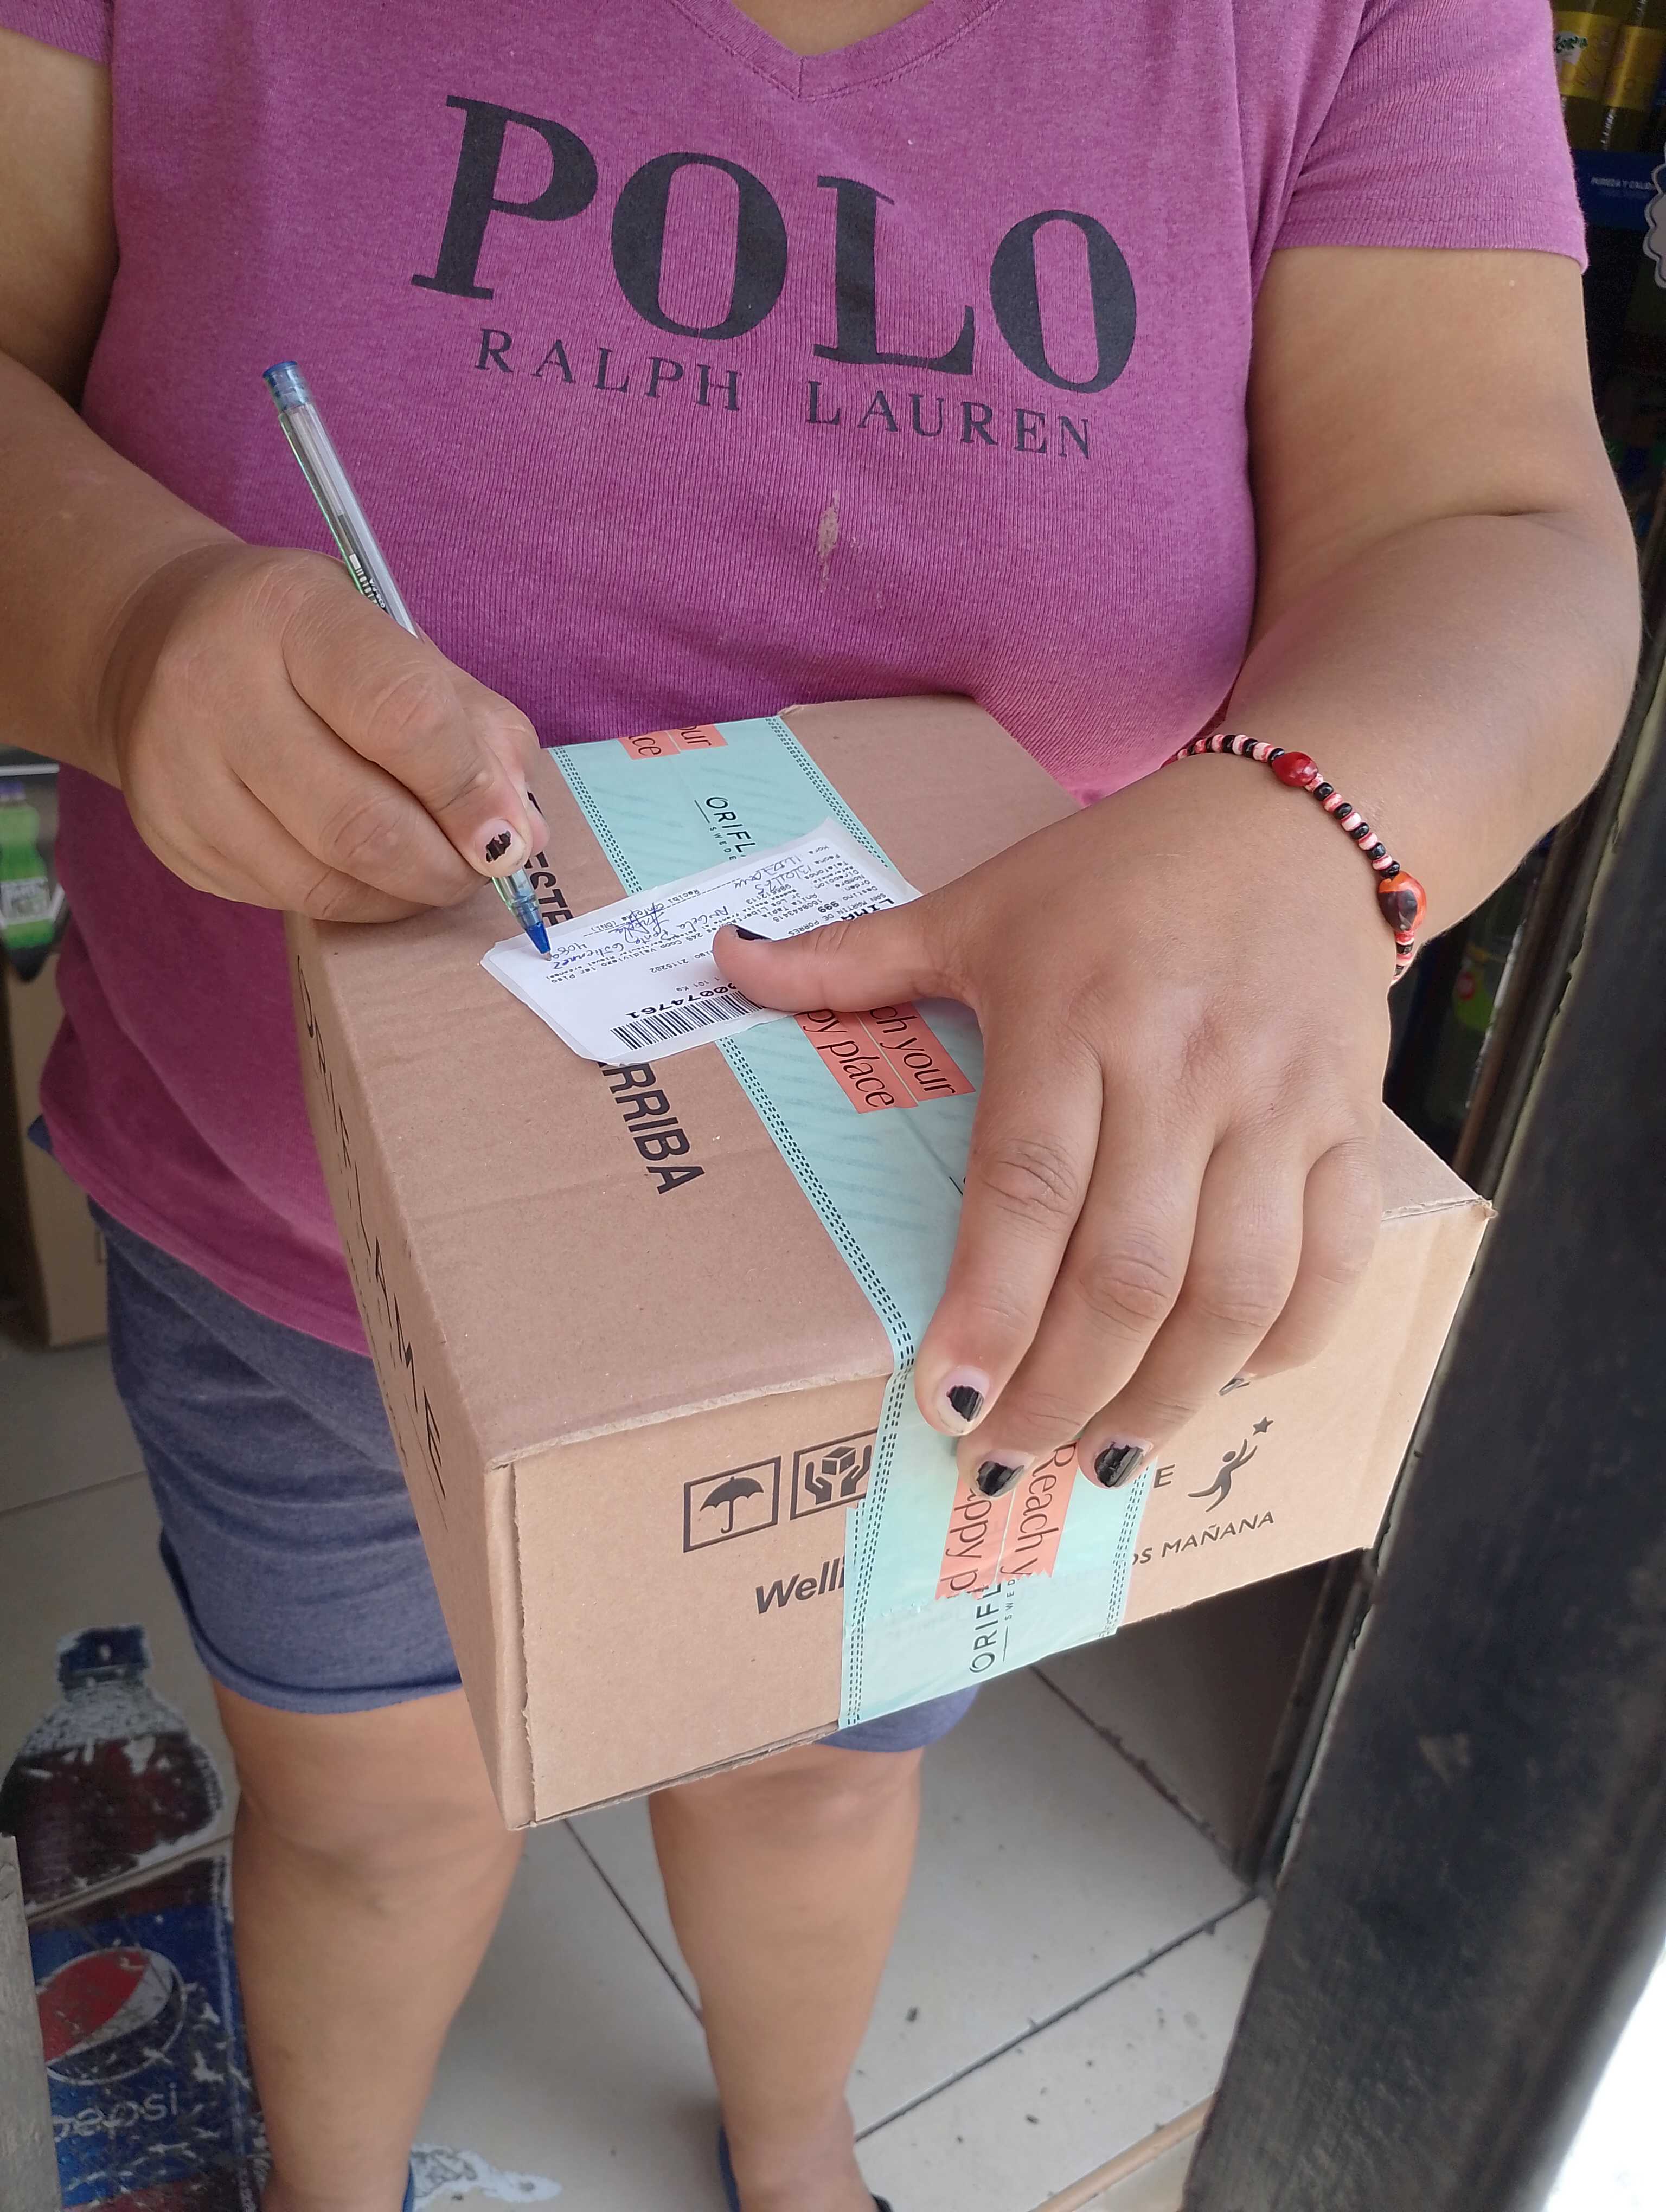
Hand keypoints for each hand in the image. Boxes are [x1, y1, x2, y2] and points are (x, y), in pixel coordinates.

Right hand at [98, 543, 543, 920]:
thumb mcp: (394, 641)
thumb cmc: (305, 642)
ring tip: (439, 869)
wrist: (154, 643)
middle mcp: (216, 689)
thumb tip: (521, 829)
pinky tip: (375, 874)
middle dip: (446, 864)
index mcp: (288, 614)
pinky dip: (358, 901)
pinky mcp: (174, 840)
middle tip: (485, 866)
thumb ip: (472, 722)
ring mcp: (179, 774)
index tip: (514, 839)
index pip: (400, 714)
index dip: (469, 790)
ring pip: (325, 881)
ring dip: (407, 892)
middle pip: (361, 821)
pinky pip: (291, 900)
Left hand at [715, 760, 1392, 1493]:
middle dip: (1065, 1388)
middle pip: (1129, 1267)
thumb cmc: (1121, 874)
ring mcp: (1281, 1100)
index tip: (949, 1406)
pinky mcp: (1353, 1121)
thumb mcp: (982, 903)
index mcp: (1075, 1012)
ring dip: (1171, 1395)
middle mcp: (1183, 1065)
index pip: (1028, 1189)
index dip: (991, 1310)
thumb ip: (856, 954)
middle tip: (1008, 1457)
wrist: (1298, 824)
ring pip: (1237, 1286)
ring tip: (1104, 1455)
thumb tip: (722, 959)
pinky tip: (1226, 1381)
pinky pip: (1337, 1257)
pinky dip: (1288, 1339)